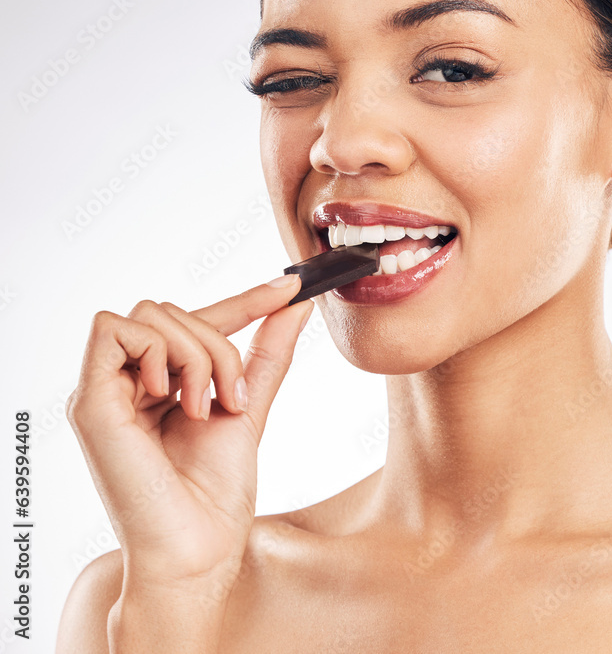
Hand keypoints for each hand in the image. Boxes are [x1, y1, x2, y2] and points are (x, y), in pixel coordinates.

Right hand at [66, 274, 310, 591]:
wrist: (197, 548)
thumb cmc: (215, 494)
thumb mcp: (248, 406)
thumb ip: (267, 353)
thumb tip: (297, 305)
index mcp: (159, 386)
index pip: (197, 323)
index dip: (245, 300)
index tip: (293, 287)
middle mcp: (127, 385)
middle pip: (172, 311)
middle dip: (217, 346)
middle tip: (230, 399)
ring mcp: (106, 392)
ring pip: (151, 315)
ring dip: (197, 354)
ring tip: (204, 408)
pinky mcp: (90, 402)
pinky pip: (113, 330)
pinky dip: (157, 351)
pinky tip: (172, 397)